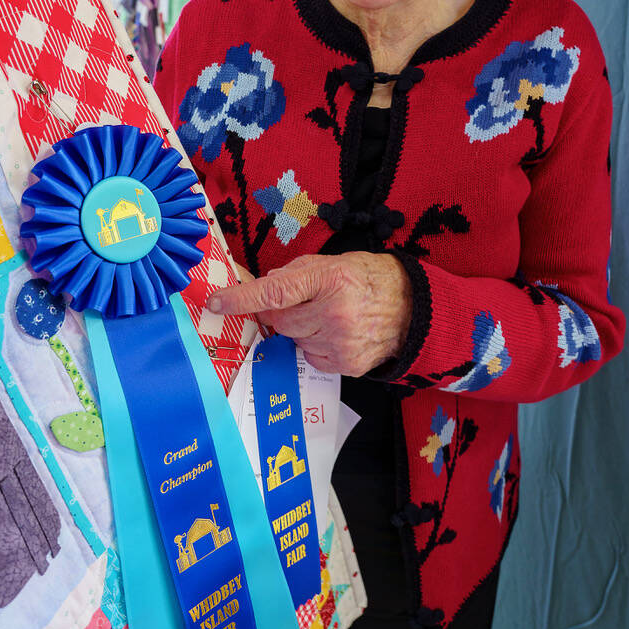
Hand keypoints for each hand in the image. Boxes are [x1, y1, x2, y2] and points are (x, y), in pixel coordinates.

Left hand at [207, 253, 411, 375]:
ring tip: (330, 317)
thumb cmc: (368, 279)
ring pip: (294, 340)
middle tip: (306, 303)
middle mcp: (334, 313)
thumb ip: (296, 274)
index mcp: (330, 279)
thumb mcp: (333, 263)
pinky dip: (316, 346)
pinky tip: (337, 334)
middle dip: (284, 312)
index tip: (216, 302)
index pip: (275, 291)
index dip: (242, 298)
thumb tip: (263, 287)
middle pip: (280, 321)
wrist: (412, 308)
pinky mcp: (345, 365)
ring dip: (302, 329)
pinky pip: (310, 358)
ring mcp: (340, 343)